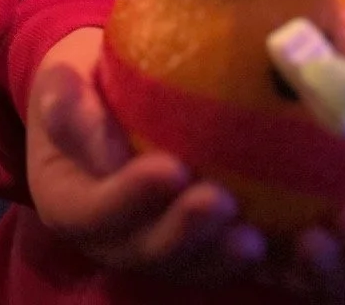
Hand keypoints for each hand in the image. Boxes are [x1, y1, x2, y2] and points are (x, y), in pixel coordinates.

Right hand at [27, 27, 266, 280]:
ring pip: (185, 266)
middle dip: (184, 234)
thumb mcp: (61, 78)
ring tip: (254, 239)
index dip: (131, 197)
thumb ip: (66, 101)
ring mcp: (150, 246)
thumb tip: (81, 121)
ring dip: (218, 256)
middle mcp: (108, 237)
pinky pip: (217, 258)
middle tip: (222, 203)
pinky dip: (250, 258)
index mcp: (67, 201)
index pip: (94, 210)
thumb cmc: (81, 81)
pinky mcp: (191, 244)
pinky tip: (284, 243)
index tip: (172, 168)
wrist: (101, 100)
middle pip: (143, 251)